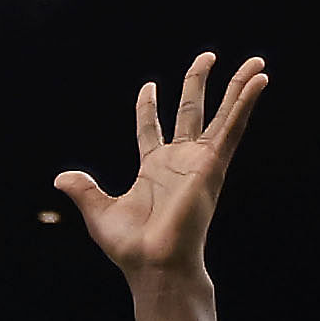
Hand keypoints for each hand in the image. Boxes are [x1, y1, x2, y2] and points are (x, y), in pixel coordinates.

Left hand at [55, 52, 267, 283]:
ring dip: (236, 86)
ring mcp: (200, 161)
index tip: (148, 86)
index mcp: (153, 170)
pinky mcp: (214, 164)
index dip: (148, 108)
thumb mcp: (99, 213)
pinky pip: (233, 126)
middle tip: (206, 57)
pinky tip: (259, 80)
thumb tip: (60, 178)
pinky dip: (246, 102)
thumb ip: (84, 190)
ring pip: (222, 114)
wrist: (155, 264)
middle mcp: (180, 162)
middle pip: (190, 111)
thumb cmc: (131, 248)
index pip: (150, 129)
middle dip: (198, 82)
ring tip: (255, 61)